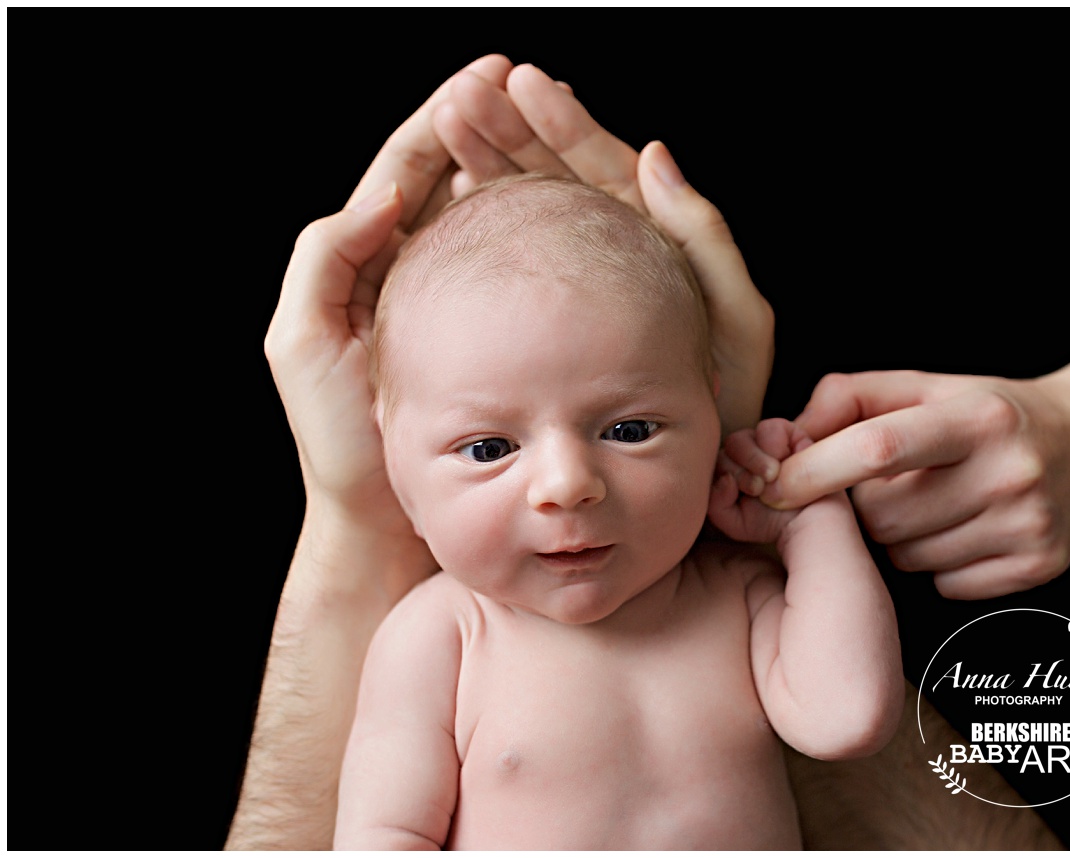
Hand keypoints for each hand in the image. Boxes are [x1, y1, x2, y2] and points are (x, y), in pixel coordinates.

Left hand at [265, 55, 528, 599]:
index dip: (444, 117)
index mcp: (362, 263)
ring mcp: (458, 307)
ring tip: (560, 131)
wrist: (383, 521)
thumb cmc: (340, 443)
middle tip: (536, 89)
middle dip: (494, 129)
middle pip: (454, 180)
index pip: (403, 169)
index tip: (488, 75)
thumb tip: (382, 194)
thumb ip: (327, 257)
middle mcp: (411, 274)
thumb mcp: (302, 340)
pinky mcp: (498, 344)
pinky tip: (572, 214)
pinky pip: (521, 278)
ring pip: (492, 221)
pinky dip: (542, 238)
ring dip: (523, 171)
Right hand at [436, 63, 774, 435]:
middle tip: (466, 98)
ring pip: (523, 213)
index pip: (601, 166)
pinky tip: (449, 200)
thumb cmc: (722, 409)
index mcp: (653, 243)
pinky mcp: (536, 329)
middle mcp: (606, 258)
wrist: (684, 481)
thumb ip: (706, 238)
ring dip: (484, 164)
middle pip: (552, 177)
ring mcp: (567, 291)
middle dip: (508, 131)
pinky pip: (505, 267)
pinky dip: (475, 231)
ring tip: (448, 125)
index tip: (522, 81)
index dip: (562, 122)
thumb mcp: (736, 321)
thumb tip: (654, 155)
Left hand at [711, 418, 848, 544]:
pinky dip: (772, 447)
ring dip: (754, 461)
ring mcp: (762, 442)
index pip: (710, 465)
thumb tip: (724, 478)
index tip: (740, 497)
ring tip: (771, 478)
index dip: (722, 479)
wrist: (807, 524)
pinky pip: (768, 429)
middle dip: (740, 473)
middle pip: (724, 450)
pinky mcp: (787, 433)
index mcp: (728, 471)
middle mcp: (743, 454)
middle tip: (758, 490)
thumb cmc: (771, 522)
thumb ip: (716, 502)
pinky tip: (784, 465)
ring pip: (740, 438)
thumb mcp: (734, 521)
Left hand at [755, 371, 1069, 599]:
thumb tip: (791, 431)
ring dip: (902, 539)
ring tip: (937, 504)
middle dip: (869, 508)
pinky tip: (964, 531)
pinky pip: (945, 585)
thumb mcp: (927, 384)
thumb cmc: (990, 412)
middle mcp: (1008, 470)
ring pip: (908, 557)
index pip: (877, 448)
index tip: (771, 485)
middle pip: (883, 518)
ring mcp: (1028, 524)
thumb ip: (851, 397)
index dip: (814, 470)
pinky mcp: (1039, 567)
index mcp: (975, 417)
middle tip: (897, 486)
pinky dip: (940, 566)